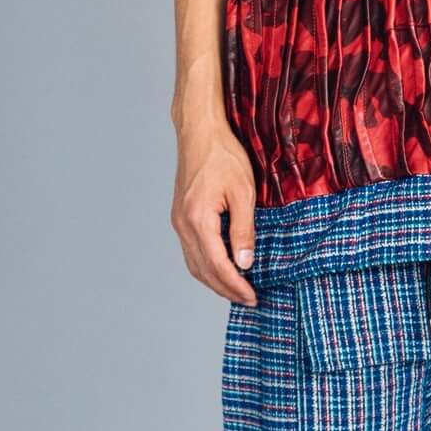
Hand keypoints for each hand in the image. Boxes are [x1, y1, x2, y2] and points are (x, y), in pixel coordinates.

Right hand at [173, 115, 258, 303]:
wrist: (199, 131)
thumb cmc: (223, 155)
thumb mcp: (243, 192)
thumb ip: (243, 230)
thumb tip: (245, 263)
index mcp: (198, 220)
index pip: (217, 265)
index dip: (236, 285)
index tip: (252, 297)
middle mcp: (183, 224)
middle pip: (202, 270)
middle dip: (225, 289)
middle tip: (248, 299)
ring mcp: (179, 221)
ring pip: (194, 263)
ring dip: (214, 280)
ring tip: (236, 289)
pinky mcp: (180, 216)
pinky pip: (191, 250)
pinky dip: (206, 266)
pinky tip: (222, 268)